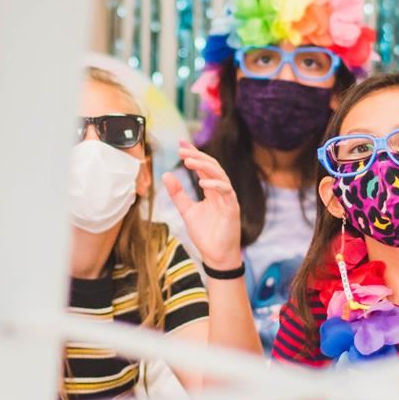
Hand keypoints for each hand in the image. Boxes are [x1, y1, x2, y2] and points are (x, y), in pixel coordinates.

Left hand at [165, 142, 242, 272]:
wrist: (216, 255)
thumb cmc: (205, 234)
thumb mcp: (186, 210)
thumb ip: (177, 193)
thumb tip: (166, 174)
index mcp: (212, 190)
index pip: (204, 167)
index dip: (194, 154)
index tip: (180, 144)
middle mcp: (221, 191)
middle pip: (212, 166)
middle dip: (197, 156)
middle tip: (182, 149)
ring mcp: (228, 198)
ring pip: (219, 175)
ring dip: (204, 166)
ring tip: (188, 161)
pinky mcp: (232, 208)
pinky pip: (226, 191)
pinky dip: (215, 185)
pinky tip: (202, 183)